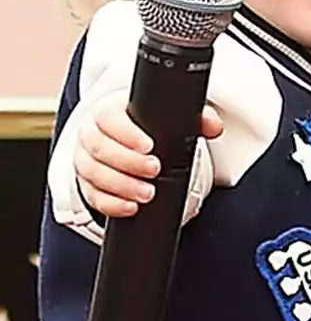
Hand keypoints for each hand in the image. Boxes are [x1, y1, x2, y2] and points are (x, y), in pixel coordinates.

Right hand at [76, 96, 223, 217]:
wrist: (131, 146)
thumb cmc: (149, 130)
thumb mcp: (171, 120)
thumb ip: (196, 119)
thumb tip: (214, 126)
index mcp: (109, 113)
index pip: (107, 117)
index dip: (126, 132)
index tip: (149, 146)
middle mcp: (91, 135)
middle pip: (99, 147)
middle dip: (127, 162)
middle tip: (155, 171)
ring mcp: (86, 161)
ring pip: (93, 173)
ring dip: (121, 186)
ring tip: (148, 193)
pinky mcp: (88, 185)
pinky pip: (93, 196)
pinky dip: (111, 204)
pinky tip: (131, 208)